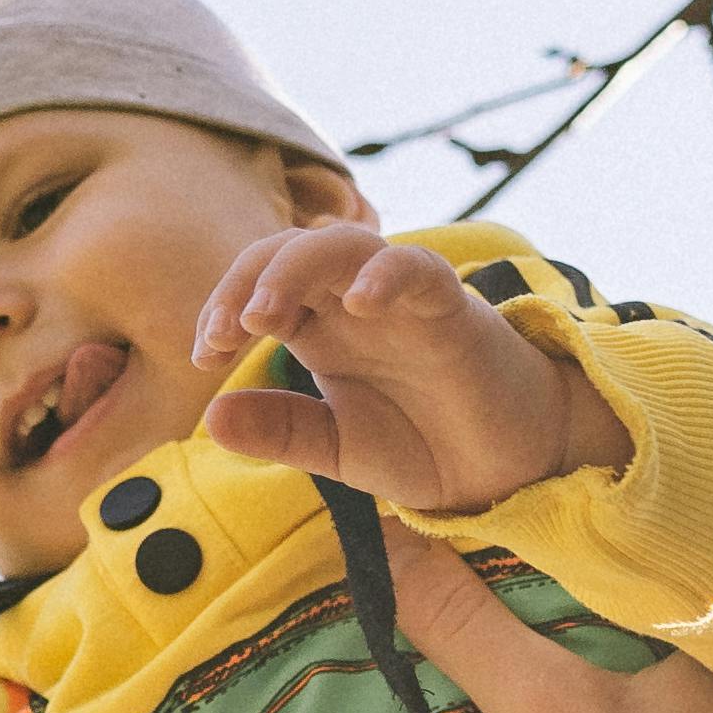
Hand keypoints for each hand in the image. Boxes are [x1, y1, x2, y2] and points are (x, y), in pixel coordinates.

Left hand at [189, 225, 634, 518]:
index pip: (257, 287)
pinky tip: (360, 303)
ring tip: (266, 316)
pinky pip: (418, 268)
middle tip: (224, 335)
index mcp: (319, 328)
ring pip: (345, 244)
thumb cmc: (423, 445)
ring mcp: (402, 300)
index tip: (207, 356)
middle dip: (246, 281)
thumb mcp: (338, 450)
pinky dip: (387, 275)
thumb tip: (210, 419)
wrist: (505, 468)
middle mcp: (354, 303)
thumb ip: (282, 431)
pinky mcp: (452, 308)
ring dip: (296, 269)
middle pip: (290, 251)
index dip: (224, 307)